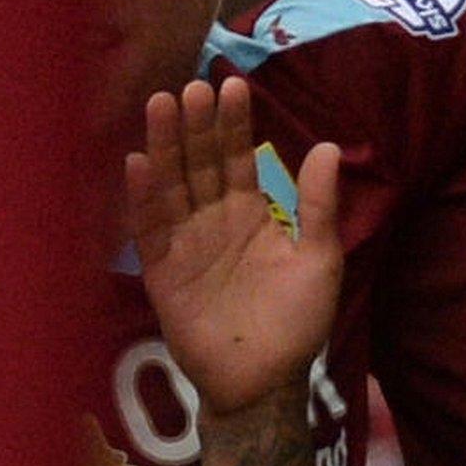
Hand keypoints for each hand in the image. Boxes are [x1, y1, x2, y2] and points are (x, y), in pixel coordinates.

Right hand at [125, 78, 341, 415]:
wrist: (264, 380)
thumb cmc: (297, 322)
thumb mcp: (319, 258)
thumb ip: (317, 205)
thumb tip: (329, 146)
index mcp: (252, 214)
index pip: (239, 158)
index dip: (235, 124)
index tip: (232, 84)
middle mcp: (214, 220)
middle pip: (200, 163)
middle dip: (196, 125)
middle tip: (192, 85)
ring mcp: (185, 243)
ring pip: (172, 185)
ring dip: (165, 146)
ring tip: (162, 105)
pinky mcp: (161, 270)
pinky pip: (149, 228)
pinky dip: (142, 196)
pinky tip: (137, 162)